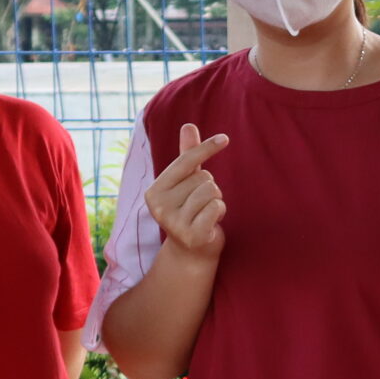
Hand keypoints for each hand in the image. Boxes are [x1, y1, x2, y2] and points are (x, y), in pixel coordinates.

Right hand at [145, 124, 228, 260]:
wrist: (191, 253)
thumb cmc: (190, 212)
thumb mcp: (186, 183)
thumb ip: (187, 156)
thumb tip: (188, 125)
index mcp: (154, 192)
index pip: (185, 162)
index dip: (206, 148)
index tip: (225, 139)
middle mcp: (159, 207)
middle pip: (203, 178)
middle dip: (210, 189)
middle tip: (200, 206)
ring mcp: (174, 223)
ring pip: (211, 191)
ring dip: (216, 201)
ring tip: (205, 214)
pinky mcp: (192, 235)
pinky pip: (217, 207)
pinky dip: (220, 212)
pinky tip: (211, 224)